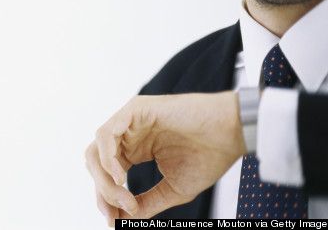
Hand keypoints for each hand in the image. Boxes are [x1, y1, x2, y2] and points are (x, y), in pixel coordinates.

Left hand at [85, 91, 245, 225]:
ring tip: (123, 197)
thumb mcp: (173, 188)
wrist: (231, 134)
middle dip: (102, 191)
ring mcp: (129, 121)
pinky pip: (106, 134)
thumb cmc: (208, 156)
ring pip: (97, 150)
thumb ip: (147, 202)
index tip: (114, 222)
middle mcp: (128, 135)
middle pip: (96, 163)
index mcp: (134, 150)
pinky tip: (121, 177)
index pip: (107, 174)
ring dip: (105, 178)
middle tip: (117, 213)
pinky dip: (107, 157)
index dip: (106, 199)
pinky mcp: (134, 109)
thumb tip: (122, 220)